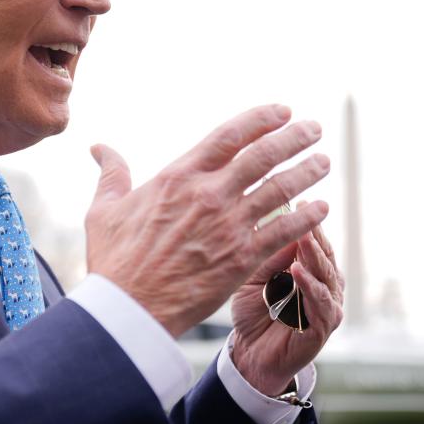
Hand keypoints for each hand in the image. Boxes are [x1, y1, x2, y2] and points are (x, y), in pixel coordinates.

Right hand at [85, 105, 329, 337]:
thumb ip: (111, 174)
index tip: (282, 112)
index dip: (260, 119)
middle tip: (314, 129)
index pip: (229, 135)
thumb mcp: (105, 210)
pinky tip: (321, 209)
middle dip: (294, 138)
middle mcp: (209, 195)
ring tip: (324, 162)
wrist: (128, 311)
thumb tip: (98, 147)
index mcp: (179, 177)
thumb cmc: (114, 262)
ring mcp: (229, 226)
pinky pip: (284, 231)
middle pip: (263, 155)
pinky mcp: (242, 259)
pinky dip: (306, 217)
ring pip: (280, 189)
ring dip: (307, 172)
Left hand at [230, 218, 343, 395]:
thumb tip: (281, 224)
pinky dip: (310, 286)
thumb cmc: (254, 313)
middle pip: (322, 253)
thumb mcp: (255, 277)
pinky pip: (320, 303)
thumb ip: (269, 256)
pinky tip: (297, 272)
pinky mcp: (324, 326)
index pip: (313, 241)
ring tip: (303, 239)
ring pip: (325, 275)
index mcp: (311, 269)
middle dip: (313, 232)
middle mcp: (325, 284)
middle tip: (306, 211)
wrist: (251, 354)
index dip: (308, 221)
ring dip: (314, 256)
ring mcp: (328, 305)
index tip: (299, 199)